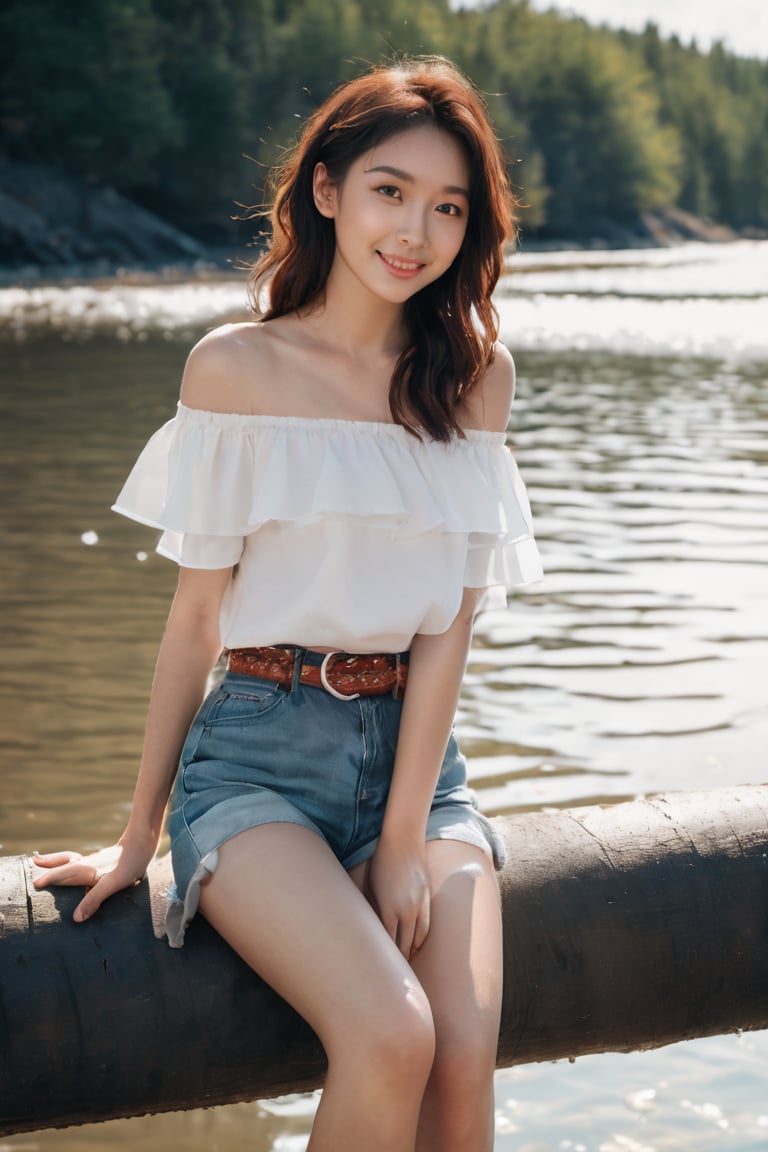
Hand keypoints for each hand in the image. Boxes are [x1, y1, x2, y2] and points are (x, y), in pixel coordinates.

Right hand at [31, 832, 155, 922]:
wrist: (144, 842)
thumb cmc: (130, 863)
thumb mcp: (112, 884)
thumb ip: (94, 899)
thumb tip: (75, 918)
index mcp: (85, 868)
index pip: (62, 873)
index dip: (49, 879)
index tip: (35, 884)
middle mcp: (87, 863)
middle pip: (64, 861)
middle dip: (50, 863)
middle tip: (34, 861)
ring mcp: (96, 861)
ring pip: (72, 860)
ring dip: (59, 862)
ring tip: (49, 863)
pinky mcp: (104, 861)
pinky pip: (82, 862)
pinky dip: (73, 864)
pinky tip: (79, 869)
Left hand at [366, 838, 430, 961]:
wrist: (402, 839)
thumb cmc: (380, 861)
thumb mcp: (369, 885)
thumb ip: (371, 908)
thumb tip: (367, 926)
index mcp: (389, 910)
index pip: (389, 944)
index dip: (386, 959)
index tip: (381, 972)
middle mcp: (408, 911)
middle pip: (406, 946)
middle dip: (401, 962)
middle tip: (395, 979)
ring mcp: (420, 904)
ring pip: (420, 937)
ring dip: (414, 951)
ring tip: (408, 963)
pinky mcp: (427, 897)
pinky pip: (427, 924)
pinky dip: (422, 937)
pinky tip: (417, 943)